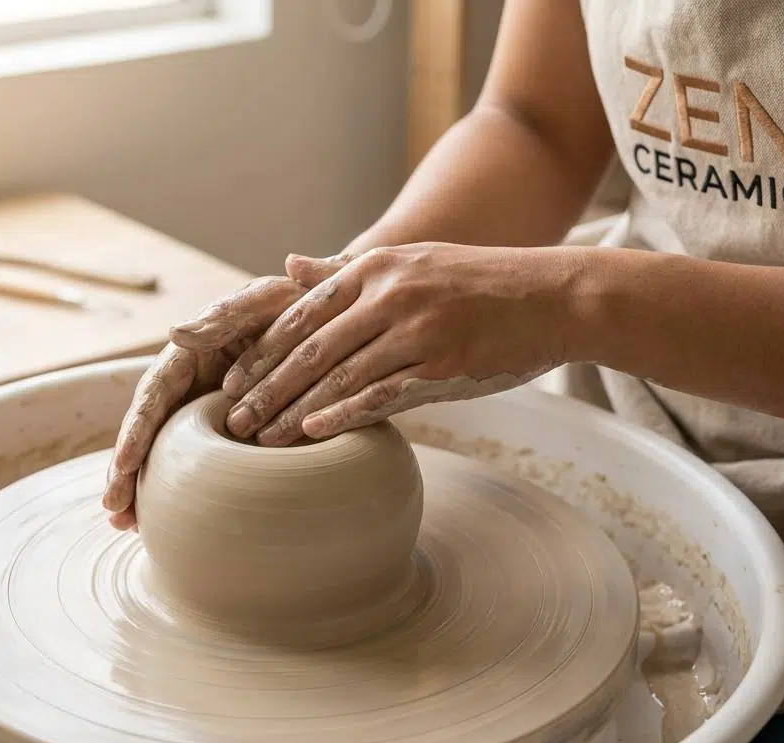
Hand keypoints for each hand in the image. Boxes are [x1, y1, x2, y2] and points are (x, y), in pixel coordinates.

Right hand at [102, 275, 308, 529]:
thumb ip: (226, 316)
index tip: (123, 464)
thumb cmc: (298, 305)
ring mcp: (204, 409)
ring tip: (126, 525)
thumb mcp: (265, 301)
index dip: (135, 430)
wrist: (334, 323)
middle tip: (114, 510)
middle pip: (149, 430)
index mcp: (191, 353)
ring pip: (166, 451)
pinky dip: (179, 489)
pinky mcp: (227, 431)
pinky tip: (162, 520)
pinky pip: (199, 461)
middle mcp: (189, 383)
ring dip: (144, 487)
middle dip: (127, 471)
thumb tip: (174, 333)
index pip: (153, 395)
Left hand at [218, 243, 580, 445]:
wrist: (554, 297)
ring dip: (292, 411)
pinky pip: (383, 394)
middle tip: (231, 419)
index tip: (229, 379)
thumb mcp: (409, 263)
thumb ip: (345, 272)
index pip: (302, 312)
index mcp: (378, 268)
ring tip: (260, 439)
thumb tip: (285, 266)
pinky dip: (343, 414)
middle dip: (264, 387)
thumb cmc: (478, 284)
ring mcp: (418, 329)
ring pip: (339, 375)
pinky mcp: (445, 365)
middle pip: (311, 348)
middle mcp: (392, 294)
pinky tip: (312, 433)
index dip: (261, 349)